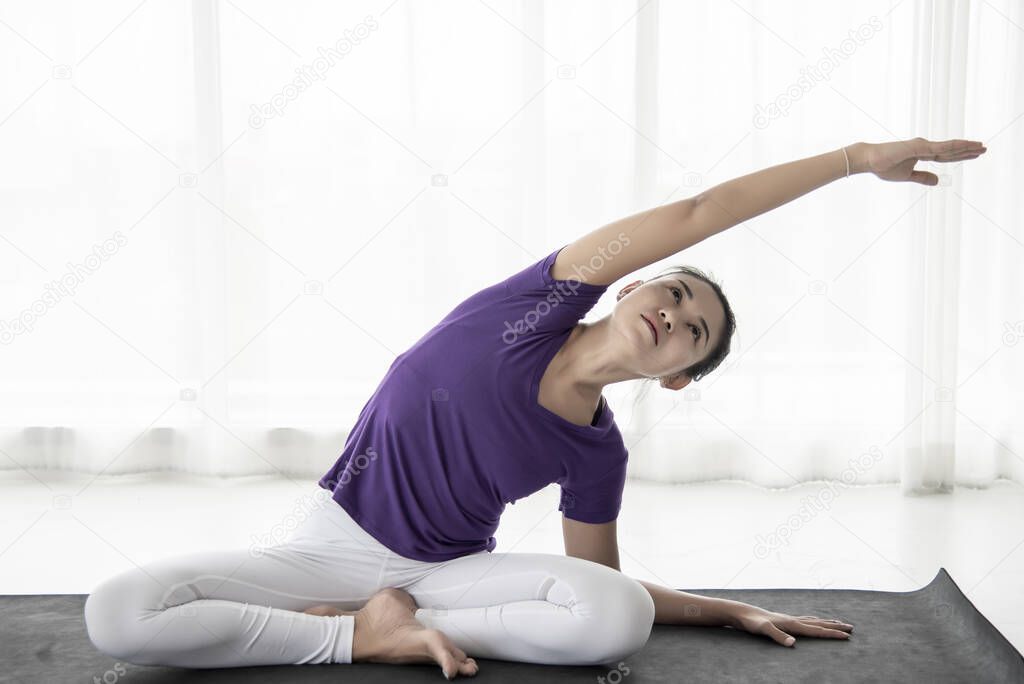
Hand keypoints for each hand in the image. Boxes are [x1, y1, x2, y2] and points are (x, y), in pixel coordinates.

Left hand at [726, 603, 853, 646]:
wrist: (742, 612)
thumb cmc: (752, 622)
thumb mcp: (763, 630)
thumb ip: (778, 636)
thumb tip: (793, 644)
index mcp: (792, 624)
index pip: (817, 631)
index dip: (832, 634)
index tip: (847, 636)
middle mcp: (793, 620)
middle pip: (819, 624)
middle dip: (836, 627)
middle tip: (852, 628)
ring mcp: (789, 619)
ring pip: (814, 621)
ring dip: (827, 622)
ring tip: (839, 622)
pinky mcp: (784, 620)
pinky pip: (805, 621)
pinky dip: (814, 621)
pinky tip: (814, 621)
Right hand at [861, 137, 986, 184]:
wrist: (869, 160)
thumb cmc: (884, 166)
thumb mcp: (907, 175)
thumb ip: (923, 177)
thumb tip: (938, 181)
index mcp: (922, 153)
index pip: (946, 155)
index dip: (961, 155)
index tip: (974, 154)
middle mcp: (925, 147)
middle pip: (952, 150)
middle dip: (968, 150)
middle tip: (984, 148)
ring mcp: (923, 145)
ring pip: (949, 147)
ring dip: (966, 146)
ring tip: (981, 146)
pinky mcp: (919, 147)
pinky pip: (940, 147)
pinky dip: (954, 146)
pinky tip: (966, 146)